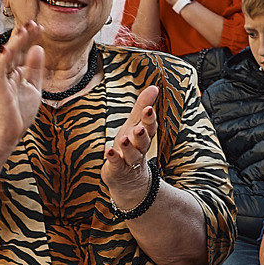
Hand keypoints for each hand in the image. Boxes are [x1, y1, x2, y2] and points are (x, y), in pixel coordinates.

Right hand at [0, 22, 48, 146]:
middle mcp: (10, 72)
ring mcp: (3, 79)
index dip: (31, 39)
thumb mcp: (34, 87)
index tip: (40, 26)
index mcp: (18, 72)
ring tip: (23, 29)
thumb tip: (38, 47)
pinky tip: (9, 47)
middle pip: (17, 50)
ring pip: (8, 56)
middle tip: (33, 22)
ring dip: (15, 42)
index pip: (25, 51)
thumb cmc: (20, 113)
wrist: (10, 133)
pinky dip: (4, 59)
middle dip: (24, 36)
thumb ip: (35, 68)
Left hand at [101, 85, 159, 209]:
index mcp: (144, 136)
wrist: (127, 177)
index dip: (149, 119)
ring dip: (129, 147)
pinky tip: (109, 151)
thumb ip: (142, 106)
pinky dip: (113, 158)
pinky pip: (116, 164)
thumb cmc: (130, 145)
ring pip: (132, 154)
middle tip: (139, 127)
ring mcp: (129, 160)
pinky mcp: (118, 169)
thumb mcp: (134, 124)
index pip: (150, 127)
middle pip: (143, 141)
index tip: (149, 108)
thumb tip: (154, 86)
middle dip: (142, 134)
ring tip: (125, 139)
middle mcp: (139, 149)